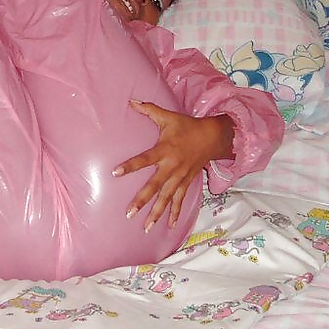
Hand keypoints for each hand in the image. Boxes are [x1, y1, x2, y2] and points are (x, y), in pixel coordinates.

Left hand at [113, 101, 234, 231]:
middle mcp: (172, 167)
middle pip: (155, 186)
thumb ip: (149, 110)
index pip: (144, 160)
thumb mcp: (168, 116)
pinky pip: (180, 201)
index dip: (130, 166)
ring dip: (157, 213)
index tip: (115, 173)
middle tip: (128, 213)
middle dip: (142, 200)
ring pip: (167, 199)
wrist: (213, 137)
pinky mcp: (187, 183)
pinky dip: (175, 214)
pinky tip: (168, 227)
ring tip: (146, 227)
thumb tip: (130, 101)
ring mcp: (180, 177)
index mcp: (165, 150)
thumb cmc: (187, 126)